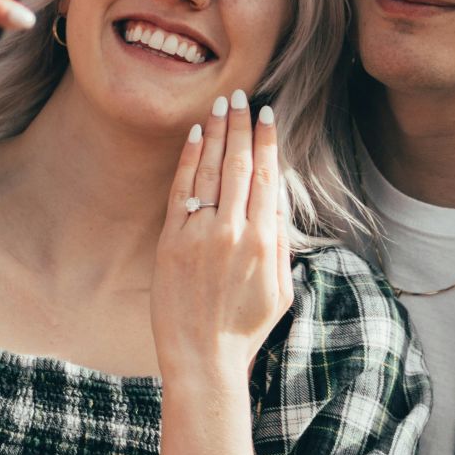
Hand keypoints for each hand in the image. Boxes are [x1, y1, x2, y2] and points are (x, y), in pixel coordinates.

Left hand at [151, 89, 292, 379]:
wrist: (202, 359)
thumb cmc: (245, 330)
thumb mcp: (281, 290)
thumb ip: (282, 245)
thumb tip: (279, 205)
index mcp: (265, 241)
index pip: (268, 177)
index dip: (267, 141)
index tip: (268, 113)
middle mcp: (233, 231)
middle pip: (240, 164)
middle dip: (241, 126)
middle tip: (242, 96)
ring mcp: (200, 234)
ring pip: (211, 170)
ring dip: (217, 133)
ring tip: (221, 105)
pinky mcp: (172, 241)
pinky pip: (181, 190)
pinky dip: (189, 160)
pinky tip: (195, 136)